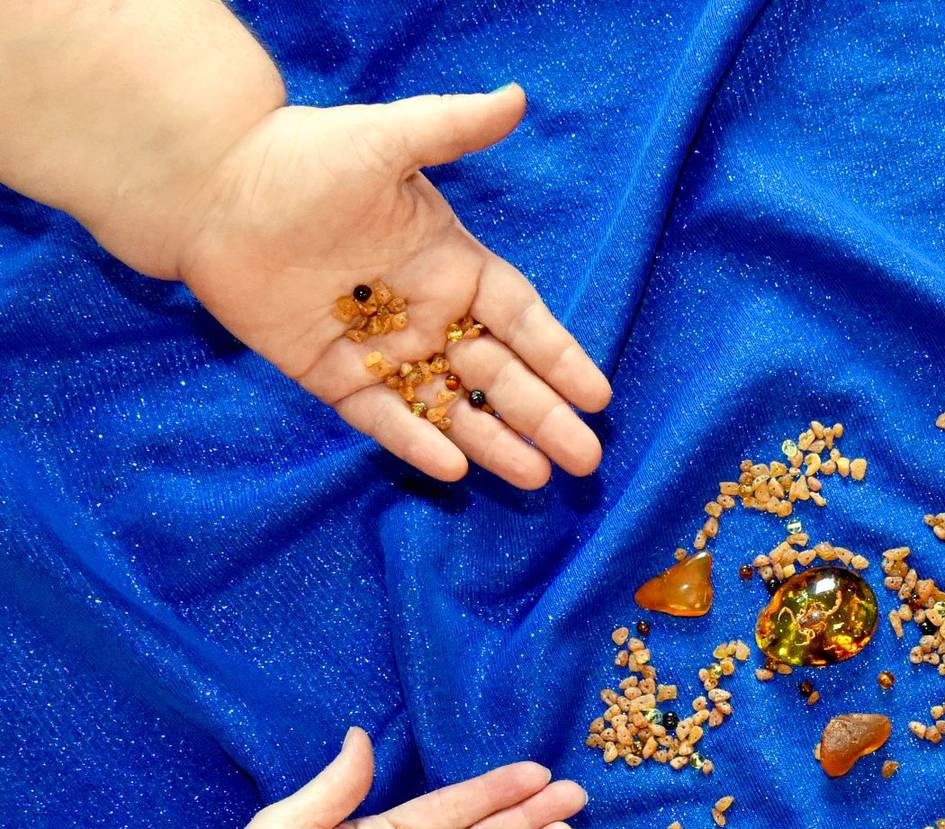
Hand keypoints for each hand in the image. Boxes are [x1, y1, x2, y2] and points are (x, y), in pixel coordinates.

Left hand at [175, 85, 610, 487]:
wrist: (209, 187)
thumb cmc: (302, 156)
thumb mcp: (384, 141)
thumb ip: (451, 128)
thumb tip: (516, 98)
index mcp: (451, 264)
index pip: (521, 320)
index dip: (559, 357)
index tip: (598, 395)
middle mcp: (425, 313)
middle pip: (498, 375)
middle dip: (544, 416)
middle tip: (587, 458)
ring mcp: (381, 350)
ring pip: (450, 406)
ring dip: (494, 442)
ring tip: (537, 478)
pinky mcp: (332, 376)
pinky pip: (383, 419)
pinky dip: (417, 443)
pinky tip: (454, 470)